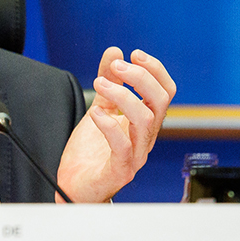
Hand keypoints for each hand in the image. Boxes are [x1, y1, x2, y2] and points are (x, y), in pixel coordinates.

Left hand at [57, 47, 176, 202]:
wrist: (75, 188)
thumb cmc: (91, 153)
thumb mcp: (98, 108)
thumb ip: (108, 82)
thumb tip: (115, 52)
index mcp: (145, 122)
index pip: (165, 92)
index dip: (154, 70)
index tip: (134, 55)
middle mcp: (145, 138)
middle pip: (160, 102)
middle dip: (141, 78)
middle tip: (117, 66)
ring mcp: (136, 156)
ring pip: (145, 120)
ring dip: (123, 96)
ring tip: (100, 84)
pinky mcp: (120, 171)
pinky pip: (122, 146)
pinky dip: (108, 126)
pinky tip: (95, 113)